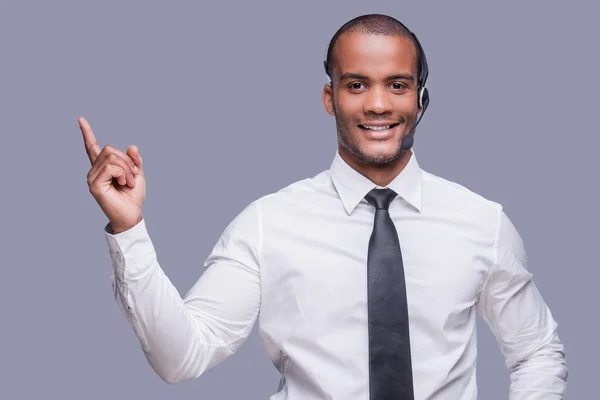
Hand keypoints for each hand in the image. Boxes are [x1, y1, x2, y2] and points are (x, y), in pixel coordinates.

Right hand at [80, 117, 145, 233]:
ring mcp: (92, 177)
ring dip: (127, 169)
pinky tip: (123, 184)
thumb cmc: (132, 197)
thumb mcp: (137, 174)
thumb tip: (131, 146)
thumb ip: (134, 160)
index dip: (87, 133)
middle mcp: (94, 170)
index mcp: (103, 167)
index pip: (92, 147)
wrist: (131, 214)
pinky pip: (111, 167)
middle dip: (127, 161)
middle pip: (109, 149)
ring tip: (128, 183)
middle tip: (132, 177)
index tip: (80, 119)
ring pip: (112, 158)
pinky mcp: (94, 184)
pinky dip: (123, 174)